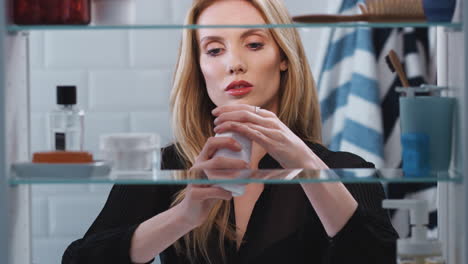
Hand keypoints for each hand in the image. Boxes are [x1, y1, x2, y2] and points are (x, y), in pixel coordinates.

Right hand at [178, 134, 249, 227]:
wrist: (190, 212)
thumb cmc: (207, 192)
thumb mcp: (215, 177)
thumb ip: (225, 168)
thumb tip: (248, 163)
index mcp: (201, 160)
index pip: (211, 142)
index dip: (226, 141)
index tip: (240, 147)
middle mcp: (196, 167)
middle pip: (216, 160)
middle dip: (234, 162)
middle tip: (247, 165)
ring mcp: (194, 180)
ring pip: (214, 175)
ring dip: (232, 177)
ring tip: (244, 180)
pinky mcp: (194, 194)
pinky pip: (214, 192)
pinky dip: (225, 193)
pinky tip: (230, 195)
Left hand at [212, 104, 327, 168]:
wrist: (303, 159)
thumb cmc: (287, 150)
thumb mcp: (273, 136)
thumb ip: (261, 130)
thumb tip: (245, 130)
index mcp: (270, 116)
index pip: (247, 107)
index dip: (231, 108)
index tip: (219, 111)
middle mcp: (270, 119)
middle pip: (243, 110)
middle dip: (226, 111)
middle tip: (213, 114)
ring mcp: (270, 129)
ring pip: (244, 119)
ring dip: (228, 120)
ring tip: (216, 124)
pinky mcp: (270, 140)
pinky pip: (249, 131)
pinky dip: (234, 129)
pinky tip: (225, 131)